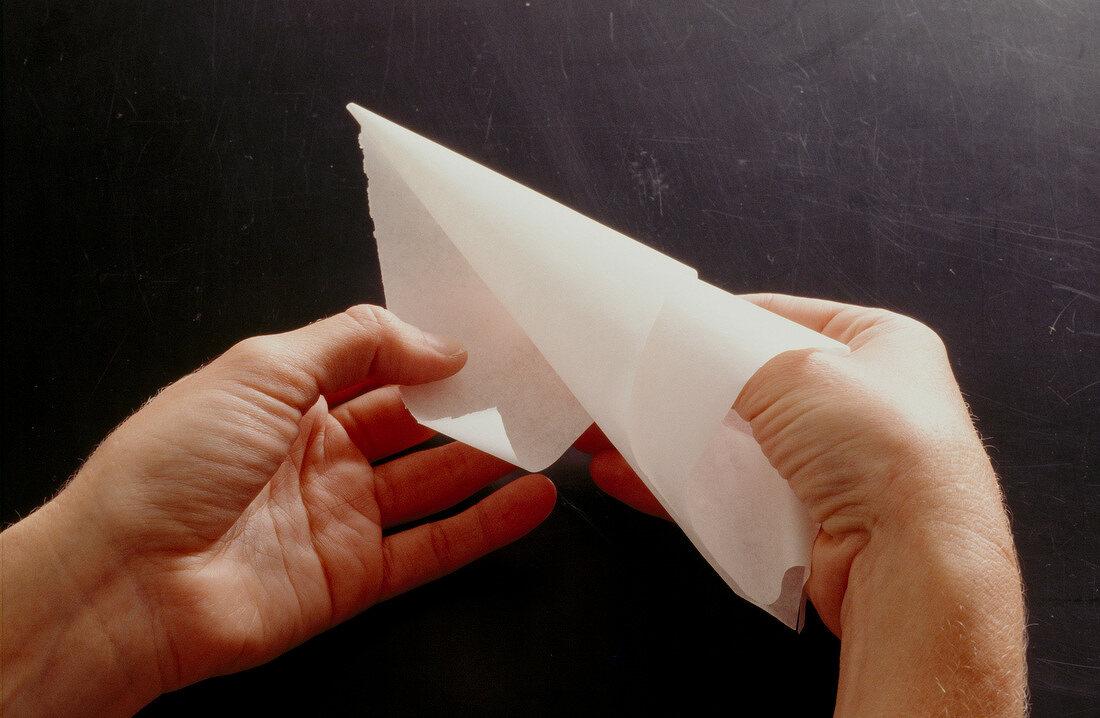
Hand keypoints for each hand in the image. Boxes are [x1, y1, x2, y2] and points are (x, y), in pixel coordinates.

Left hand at [1, 305, 555, 715]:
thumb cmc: (172, 464)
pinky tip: (531, 497)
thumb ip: (356, 343)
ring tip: (546, 428)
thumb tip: (437, 342)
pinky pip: (435, 546)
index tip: (488, 336)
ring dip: (489, 456)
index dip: (429, 350)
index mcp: (287, 398)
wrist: (127, 584)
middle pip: (413, 422)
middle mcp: (317, 455)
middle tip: (531, 379)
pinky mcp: (355, 575)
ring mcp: (339, 516)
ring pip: (433, 480)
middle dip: (470, 400)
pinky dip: (487, 525)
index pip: (376, 364)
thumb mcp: (262, 368)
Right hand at [579, 293, 1025, 714]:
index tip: (658, 330)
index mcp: (879, 342)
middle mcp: (864, 401)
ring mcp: (838, 466)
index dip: (715, 323)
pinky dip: (684, 484)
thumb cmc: (877, 445)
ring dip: (673, 438)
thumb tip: (679, 347)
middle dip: (683, 389)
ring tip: (609, 433)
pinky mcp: (811, 519)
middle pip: (751, 383)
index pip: (779, 317)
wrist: (912, 560)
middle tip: (624, 385)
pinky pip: (734, 492)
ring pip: (735, 442)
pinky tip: (629, 476)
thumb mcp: (790, 367)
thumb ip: (727, 352)